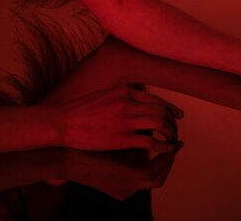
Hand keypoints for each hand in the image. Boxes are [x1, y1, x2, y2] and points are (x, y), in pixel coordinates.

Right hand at [59, 84, 182, 152]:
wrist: (62, 122)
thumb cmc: (80, 110)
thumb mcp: (104, 95)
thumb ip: (121, 96)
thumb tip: (136, 100)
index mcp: (123, 91)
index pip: (155, 99)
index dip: (170, 108)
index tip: (178, 115)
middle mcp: (126, 103)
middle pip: (161, 111)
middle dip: (172, 121)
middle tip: (176, 129)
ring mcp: (124, 120)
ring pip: (159, 124)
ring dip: (170, 133)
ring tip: (172, 140)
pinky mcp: (121, 138)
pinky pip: (150, 141)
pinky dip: (162, 145)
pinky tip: (166, 149)